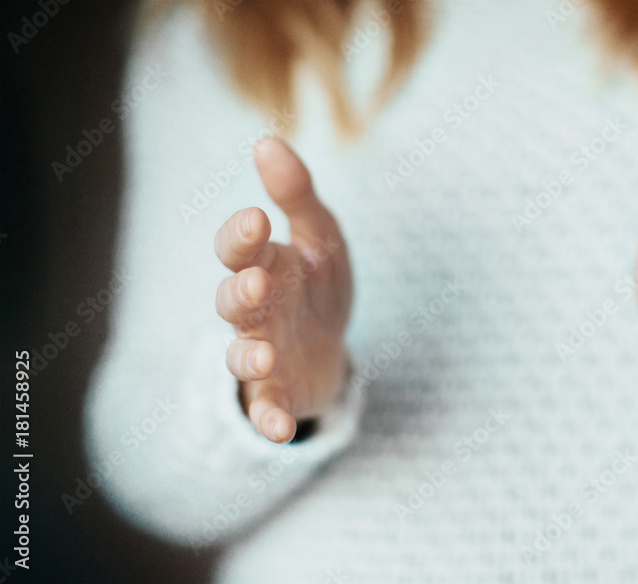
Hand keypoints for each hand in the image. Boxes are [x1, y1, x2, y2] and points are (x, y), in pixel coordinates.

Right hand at [215, 138, 351, 443]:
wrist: (329, 346)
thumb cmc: (317, 284)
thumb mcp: (322, 236)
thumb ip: (297, 194)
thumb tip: (267, 139)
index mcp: (262, 264)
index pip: (239, 247)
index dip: (243, 235)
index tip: (258, 219)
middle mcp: (254, 310)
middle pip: (233, 301)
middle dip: (241, 292)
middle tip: (255, 281)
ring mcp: (262, 352)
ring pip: (242, 353)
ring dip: (248, 353)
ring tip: (262, 353)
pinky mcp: (276, 393)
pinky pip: (266, 408)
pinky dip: (269, 419)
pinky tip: (282, 430)